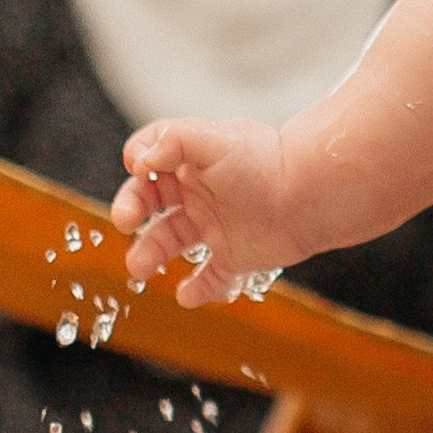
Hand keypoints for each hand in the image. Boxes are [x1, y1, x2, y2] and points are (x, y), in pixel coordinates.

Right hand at [113, 116, 295, 302]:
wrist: (309, 193)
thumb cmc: (263, 161)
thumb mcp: (213, 138)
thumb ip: (172, 140)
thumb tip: (139, 163)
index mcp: (191, 162)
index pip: (150, 162)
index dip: (137, 164)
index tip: (138, 171)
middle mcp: (198, 194)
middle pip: (149, 203)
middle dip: (130, 211)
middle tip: (124, 222)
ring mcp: (214, 226)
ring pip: (169, 242)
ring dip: (149, 254)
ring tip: (139, 267)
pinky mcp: (234, 256)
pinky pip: (208, 277)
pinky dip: (196, 289)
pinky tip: (186, 294)